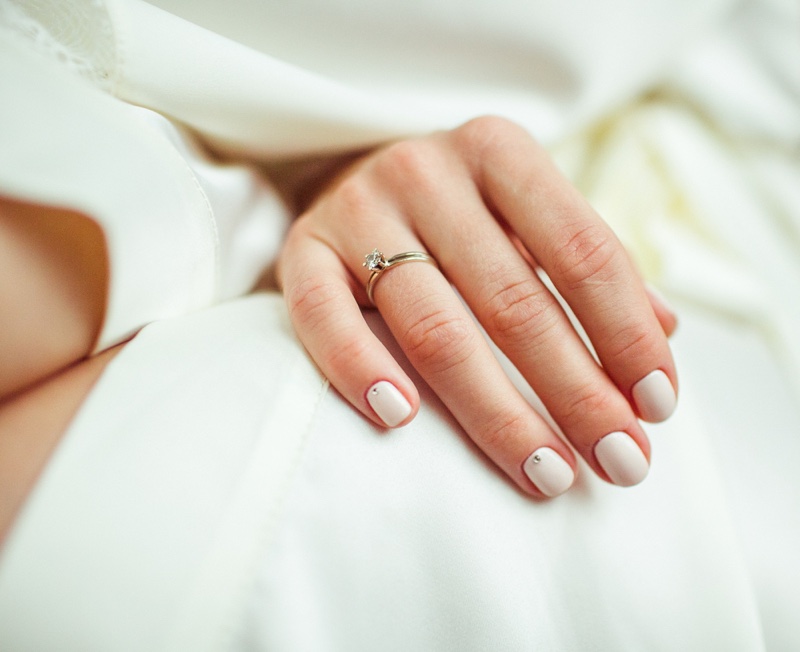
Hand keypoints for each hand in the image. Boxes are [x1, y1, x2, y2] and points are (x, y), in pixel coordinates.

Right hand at [278, 116, 676, 496]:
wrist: (351, 173)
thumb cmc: (458, 209)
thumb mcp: (527, 215)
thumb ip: (588, 265)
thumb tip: (665, 331)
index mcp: (499, 152)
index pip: (583, 250)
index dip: (627, 335)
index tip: (657, 408)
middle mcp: (426, 171)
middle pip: (513, 300)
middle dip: (575, 392)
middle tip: (619, 460)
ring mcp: (358, 210)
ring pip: (433, 326)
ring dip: (495, 411)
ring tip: (546, 472)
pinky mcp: (301, 250)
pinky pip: (323, 317)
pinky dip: (359, 370)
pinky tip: (401, 422)